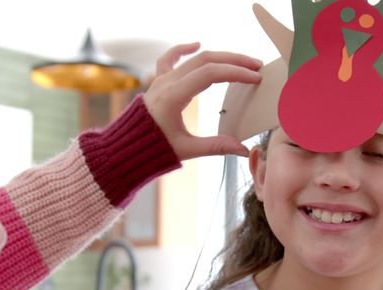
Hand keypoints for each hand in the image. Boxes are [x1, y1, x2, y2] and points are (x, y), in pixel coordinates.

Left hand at [142, 42, 261, 159]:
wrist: (126, 147)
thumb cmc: (153, 149)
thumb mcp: (187, 149)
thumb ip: (216, 147)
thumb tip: (243, 150)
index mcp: (174, 96)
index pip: (210, 74)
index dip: (235, 73)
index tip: (254, 78)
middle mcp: (167, 82)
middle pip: (206, 60)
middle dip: (234, 61)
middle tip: (256, 67)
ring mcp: (161, 79)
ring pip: (194, 58)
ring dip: (219, 56)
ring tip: (240, 61)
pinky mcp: (158, 81)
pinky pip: (170, 58)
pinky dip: (183, 49)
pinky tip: (197, 45)